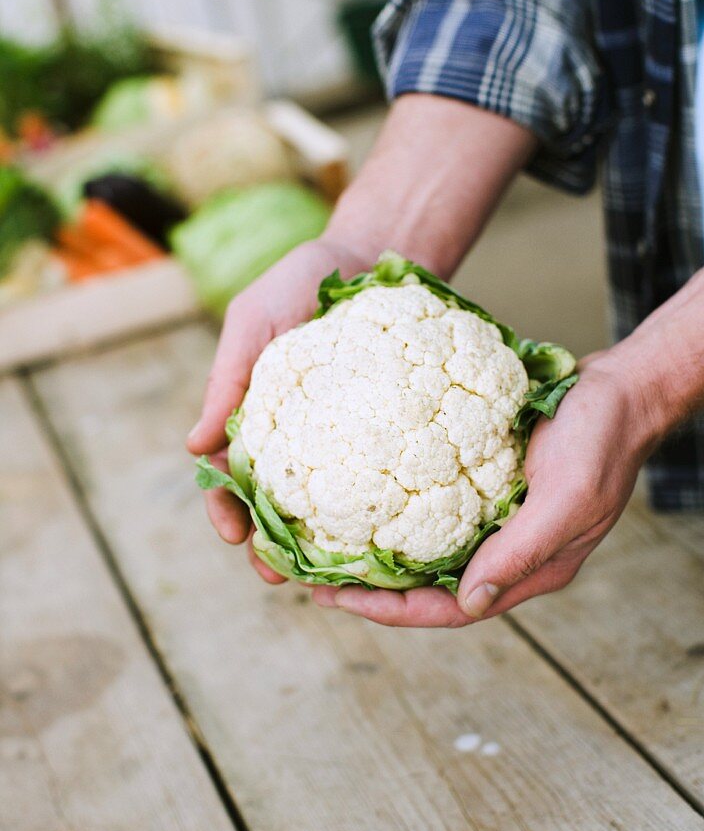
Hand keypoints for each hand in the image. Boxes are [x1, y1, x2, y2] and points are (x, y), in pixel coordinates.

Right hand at [187, 237, 368, 575]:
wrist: (370, 254)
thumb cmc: (301, 281)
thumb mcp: (253, 320)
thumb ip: (227, 378)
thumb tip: (194, 447)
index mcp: (253, 413)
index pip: (227, 473)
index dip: (224, 509)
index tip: (233, 536)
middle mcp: (293, 432)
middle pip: (272, 500)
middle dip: (267, 543)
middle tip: (276, 577)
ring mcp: (338, 434)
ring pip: (321, 498)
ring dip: (314, 539)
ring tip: (323, 574)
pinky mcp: (381, 426)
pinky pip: (372, 472)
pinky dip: (367, 507)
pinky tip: (378, 534)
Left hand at [312, 355, 660, 625]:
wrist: (622, 391)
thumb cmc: (601, 441)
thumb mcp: (568, 499)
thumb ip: (521, 551)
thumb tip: (470, 600)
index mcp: (529, 567)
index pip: (450, 608)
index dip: (392, 610)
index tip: (338, 599)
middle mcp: (508, 551)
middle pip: (432, 588)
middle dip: (376, 592)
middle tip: (317, 581)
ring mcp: (499, 520)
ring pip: (430, 553)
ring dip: (383, 556)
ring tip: (331, 549)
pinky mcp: (490, 487)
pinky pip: (437, 511)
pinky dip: (401, 513)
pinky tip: (370, 498)